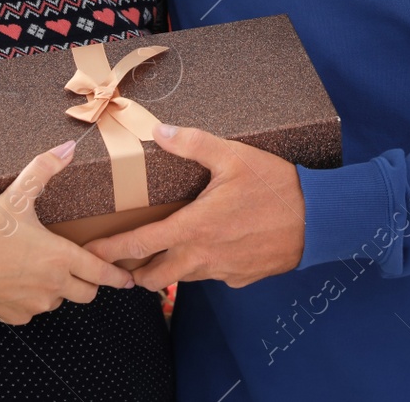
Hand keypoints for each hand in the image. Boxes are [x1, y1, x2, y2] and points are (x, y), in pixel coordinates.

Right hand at [0, 140, 133, 323]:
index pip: (101, 272)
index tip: (128, 279)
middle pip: (88, 293)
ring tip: (42, 269)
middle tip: (81, 268)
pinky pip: (35, 311)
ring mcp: (35, 305)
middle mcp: (52, 285)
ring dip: (59, 289)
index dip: (117, 276)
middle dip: (90, 282)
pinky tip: (19, 282)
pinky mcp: (17, 317)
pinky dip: (33, 299)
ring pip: (61, 301)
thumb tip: (67, 148)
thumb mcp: (14, 198)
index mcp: (59, 257)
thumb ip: (42, 170)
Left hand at [84, 125, 305, 292]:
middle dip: (135, 273)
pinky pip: (213, 276)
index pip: (139, 244)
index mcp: (194, 227)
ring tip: (164, 254)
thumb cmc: (276, 186)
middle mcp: (202, 256)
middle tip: (125, 264)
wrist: (318, 220)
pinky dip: (204, 266)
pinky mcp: (240, 278)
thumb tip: (159, 131)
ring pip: (183, 278)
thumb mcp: (234, 156)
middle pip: (154, 278)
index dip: (111, 251)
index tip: (91, 254)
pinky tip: (212, 248)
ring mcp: (222, 271)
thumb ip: (194, 144)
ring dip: (169, 270)